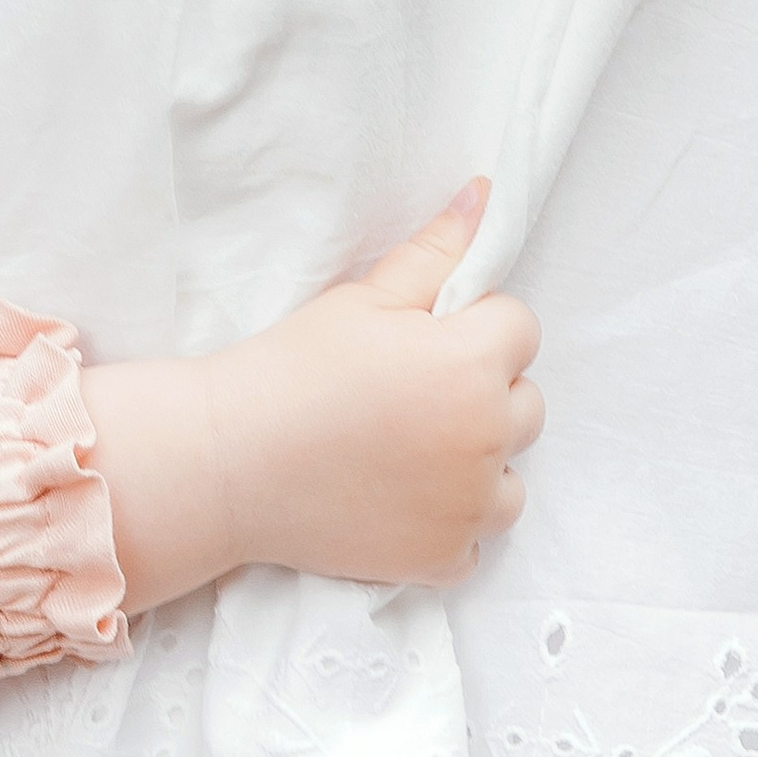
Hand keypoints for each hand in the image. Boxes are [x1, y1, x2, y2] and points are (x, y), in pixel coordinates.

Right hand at [84, 184, 542, 605]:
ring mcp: (470, 509)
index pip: (521, 328)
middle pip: (527, 403)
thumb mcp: (364, 298)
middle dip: (484, 391)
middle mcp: (487, 439)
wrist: (230, 462)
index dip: (474, 325)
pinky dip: (448, 522)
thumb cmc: (294, 367)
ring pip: (512, 477)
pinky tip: (398, 499)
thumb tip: (485, 196)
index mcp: (471, 364)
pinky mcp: (444, 560)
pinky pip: (476, 538)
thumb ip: (436, 251)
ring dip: (479, 463)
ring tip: (409, 450)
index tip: (422, 338)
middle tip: (411, 392)